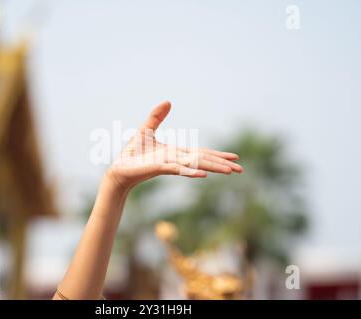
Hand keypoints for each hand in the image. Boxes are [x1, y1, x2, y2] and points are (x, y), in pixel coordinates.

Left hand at [106, 101, 242, 190]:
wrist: (119, 169)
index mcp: (177, 152)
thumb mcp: (146, 130)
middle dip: (222, 165)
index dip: (218, 155)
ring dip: (213, 167)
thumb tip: (168, 101)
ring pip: (195, 165)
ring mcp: (170, 164)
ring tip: (230, 171)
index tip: (235, 158)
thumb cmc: (133, 154)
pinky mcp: (159, 168)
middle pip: (204, 161)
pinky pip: (177, 169)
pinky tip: (203, 175)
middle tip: (241, 170)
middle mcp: (177, 160)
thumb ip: (157, 117)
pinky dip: (191, 171)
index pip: (202, 153)